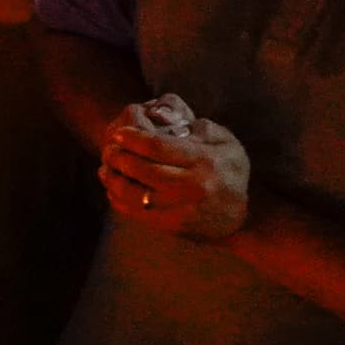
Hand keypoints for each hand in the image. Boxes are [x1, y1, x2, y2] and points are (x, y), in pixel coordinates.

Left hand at [102, 98, 251, 239]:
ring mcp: (183, 209)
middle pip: (144, 170)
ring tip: (105, 168)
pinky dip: (120, 200)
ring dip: (114, 180)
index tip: (119, 133)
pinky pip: (138, 213)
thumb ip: (196, 127)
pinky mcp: (173, 226)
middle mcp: (194, 186)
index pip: (159, 147)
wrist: (239, 215)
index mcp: (205, 160)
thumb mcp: (224, 141)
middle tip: (108, 149)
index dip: (133, 139)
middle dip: (120, 157)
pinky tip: (112, 189)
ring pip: (136, 194)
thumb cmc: (227, 169)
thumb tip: (164, 118)